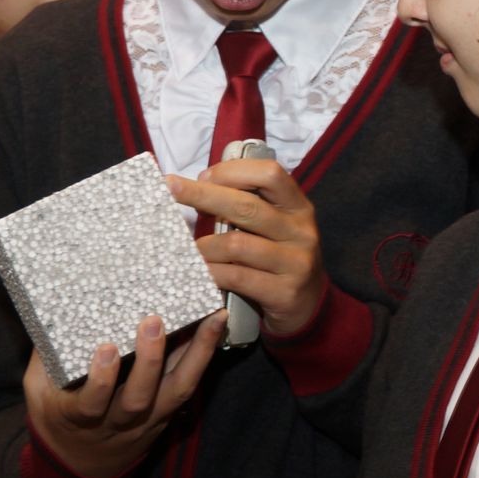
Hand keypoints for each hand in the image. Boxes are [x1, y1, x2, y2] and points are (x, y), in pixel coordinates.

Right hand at [24, 311, 226, 477]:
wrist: (79, 466)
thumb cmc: (57, 416)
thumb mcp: (39, 392)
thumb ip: (45, 356)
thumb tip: (53, 307)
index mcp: (79, 417)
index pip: (90, 404)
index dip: (100, 380)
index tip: (105, 349)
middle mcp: (117, 423)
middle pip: (138, 400)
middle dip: (149, 362)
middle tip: (154, 323)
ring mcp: (148, 420)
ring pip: (175, 393)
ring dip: (195, 356)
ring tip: (211, 320)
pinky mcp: (168, 412)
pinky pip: (188, 387)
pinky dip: (202, 358)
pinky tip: (215, 328)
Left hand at [177, 161, 328, 337]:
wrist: (307, 306)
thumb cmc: (278, 258)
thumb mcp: (274, 226)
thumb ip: (248, 206)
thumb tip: (198, 186)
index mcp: (298, 206)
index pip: (269, 174)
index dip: (233, 171)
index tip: (204, 176)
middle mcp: (300, 230)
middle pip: (247, 206)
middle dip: (203, 195)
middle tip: (172, 189)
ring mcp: (295, 262)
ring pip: (237, 245)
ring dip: (203, 246)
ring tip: (186, 250)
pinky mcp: (284, 292)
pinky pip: (237, 277)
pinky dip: (211, 273)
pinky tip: (198, 273)